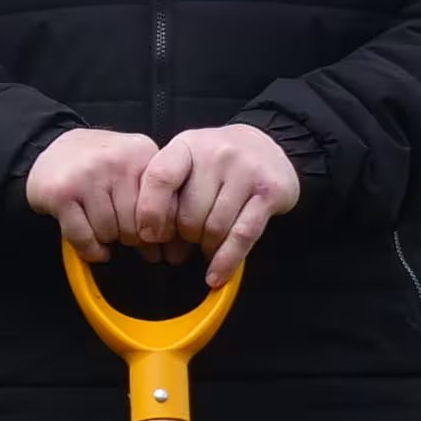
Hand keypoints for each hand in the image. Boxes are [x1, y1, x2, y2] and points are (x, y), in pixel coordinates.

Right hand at [25, 127, 153, 250]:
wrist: (51, 148)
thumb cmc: (98, 166)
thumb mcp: (133, 170)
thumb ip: (156, 204)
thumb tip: (169, 253)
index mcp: (142, 153)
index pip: (162, 208)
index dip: (155, 228)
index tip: (147, 231)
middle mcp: (117, 160)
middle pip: (135, 223)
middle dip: (128, 235)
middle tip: (118, 227)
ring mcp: (87, 175)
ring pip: (109, 232)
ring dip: (105, 239)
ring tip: (101, 226)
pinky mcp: (61, 193)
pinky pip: (83, 237)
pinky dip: (89, 249)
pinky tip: (92, 246)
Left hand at [138, 123, 297, 283]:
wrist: (265, 145)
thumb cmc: (214, 163)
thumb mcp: (184, 164)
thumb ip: (165, 195)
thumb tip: (152, 242)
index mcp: (186, 146)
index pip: (159, 177)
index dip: (150, 211)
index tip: (149, 235)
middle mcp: (217, 153)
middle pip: (189, 213)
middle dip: (185, 235)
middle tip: (190, 237)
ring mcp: (246, 171)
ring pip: (214, 228)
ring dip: (207, 246)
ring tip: (207, 244)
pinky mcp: (270, 192)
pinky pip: (242, 235)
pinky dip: (226, 260)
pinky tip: (216, 275)